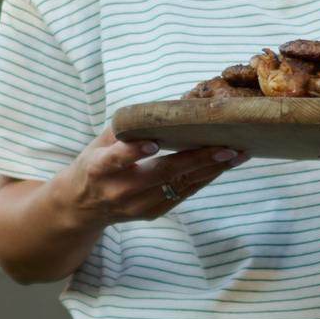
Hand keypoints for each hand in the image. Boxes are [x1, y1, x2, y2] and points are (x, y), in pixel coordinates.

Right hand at [58, 129, 241, 233]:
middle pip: (161, 174)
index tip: (154, 143)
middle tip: (227, 147)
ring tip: (237, 154)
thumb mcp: (98, 142)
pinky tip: (223, 165)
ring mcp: (137, 206)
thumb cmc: (94, 164)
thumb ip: (127, 127)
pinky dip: (204, 178)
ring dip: (211, 170)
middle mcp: (119, 190)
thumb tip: (168, 106)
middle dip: (197, 160)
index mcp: (99, 168)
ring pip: (180, 186)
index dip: (134, 152)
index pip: (116, 160)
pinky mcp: (152, 213)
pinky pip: (183, 194)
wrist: (82, 206)